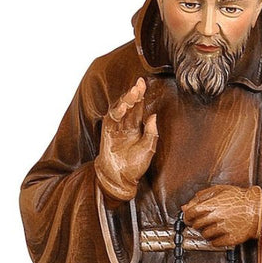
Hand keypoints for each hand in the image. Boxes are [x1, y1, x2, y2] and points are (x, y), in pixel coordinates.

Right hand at [95, 77, 158, 201]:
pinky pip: (112, 119)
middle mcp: (125, 126)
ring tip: (134, 92)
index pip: (138, 108)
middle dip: (135, 94)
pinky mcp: (107, 133)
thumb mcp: (148, 149)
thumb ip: (151, 133)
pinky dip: (118, 111)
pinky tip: (124, 106)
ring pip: (121, 109)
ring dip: (127, 100)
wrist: (120, 179)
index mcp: (135, 129)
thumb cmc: (135, 166)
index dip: (141, 97)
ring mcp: (115, 129)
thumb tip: (153, 116)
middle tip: (140, 83)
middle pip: (130, 106)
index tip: (144, 84)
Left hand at [181, 185, 261, 246]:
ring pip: (205, 235)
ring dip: (206, 231)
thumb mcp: (220, 190)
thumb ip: (201, 197)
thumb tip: (185, 207)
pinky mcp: (230, 238)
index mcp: (213, 204)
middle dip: (197, 224)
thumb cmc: (239, 198)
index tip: (189, 218)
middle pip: (197, 225)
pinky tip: (220, 233)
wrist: (258, 209)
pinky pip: (215, 243)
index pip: (191, 213)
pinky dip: (215, 239)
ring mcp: (224, 229)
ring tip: (214, 226)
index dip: (187, 217)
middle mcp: (217, 217)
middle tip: (203, 221)